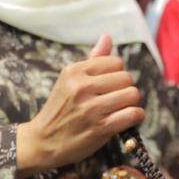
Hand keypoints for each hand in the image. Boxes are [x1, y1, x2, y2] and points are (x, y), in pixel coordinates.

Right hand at [16, 35, 143, 177]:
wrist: (42, 141)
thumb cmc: (60, 109)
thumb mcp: (69, 80)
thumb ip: (92, 60)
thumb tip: (107, 37)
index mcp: (74, 71)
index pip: (115, 62)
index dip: (116, 74)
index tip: (108, 86)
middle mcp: (82, 87)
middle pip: (126, 78)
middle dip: (124, 89)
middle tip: (114, 100)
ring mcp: (91, 108)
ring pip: (132, 94)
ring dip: (131, 103)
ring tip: (120, 109)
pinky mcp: (100, 127)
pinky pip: (133, 114)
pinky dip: (135, 117)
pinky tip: (126, 119)